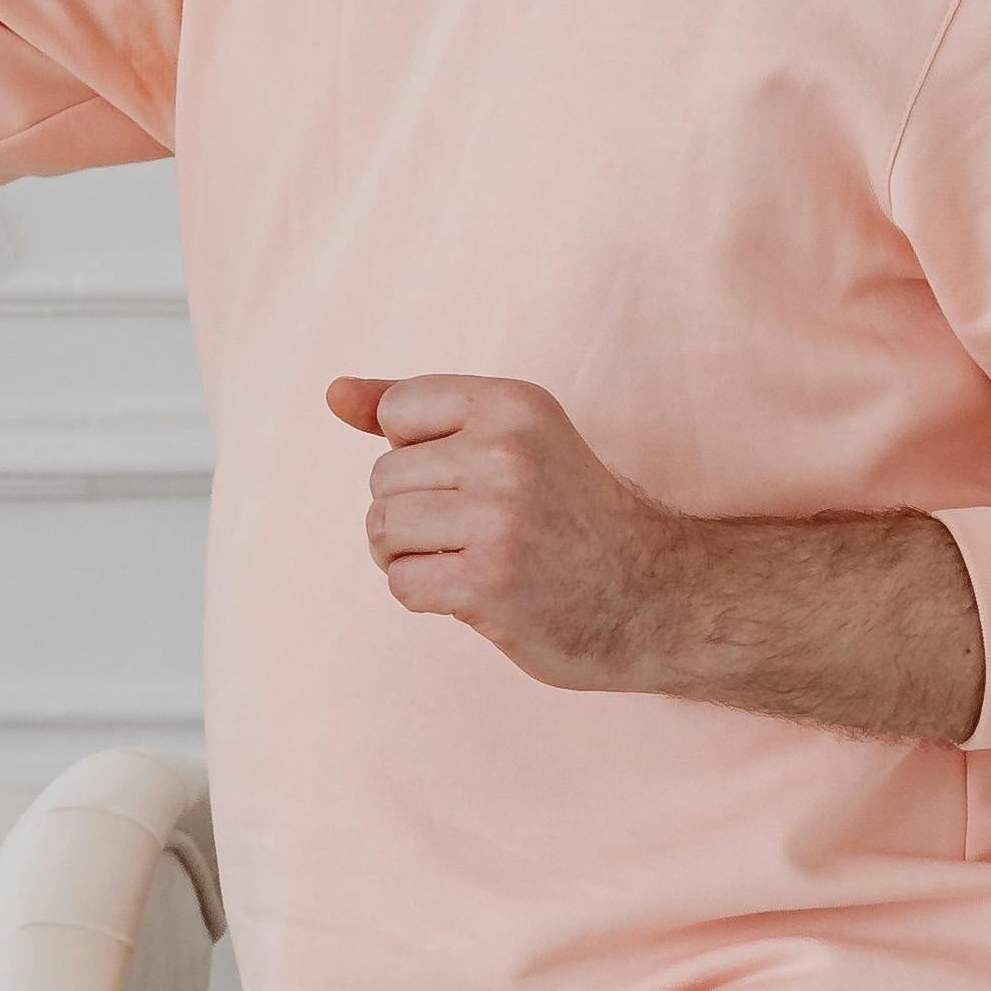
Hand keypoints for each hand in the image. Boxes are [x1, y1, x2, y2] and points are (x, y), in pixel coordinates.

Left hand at [325, 372, 686, 692]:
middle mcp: (506, 453)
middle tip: (479, 532)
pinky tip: (476, 594)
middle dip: (412, 513)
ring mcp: (499, 519)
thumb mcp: (508, 440)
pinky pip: (402, 583)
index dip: (419, 454)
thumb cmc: (569, 517)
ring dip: (411, 557)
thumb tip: (332, 392)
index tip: (474, 477)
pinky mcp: (489, 583)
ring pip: (382, 530)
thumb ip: (416, 412)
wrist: (657, 599)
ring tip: (469, 561)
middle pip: (382, 478)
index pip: (396, 413)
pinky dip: (426, 597)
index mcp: (513, 405)